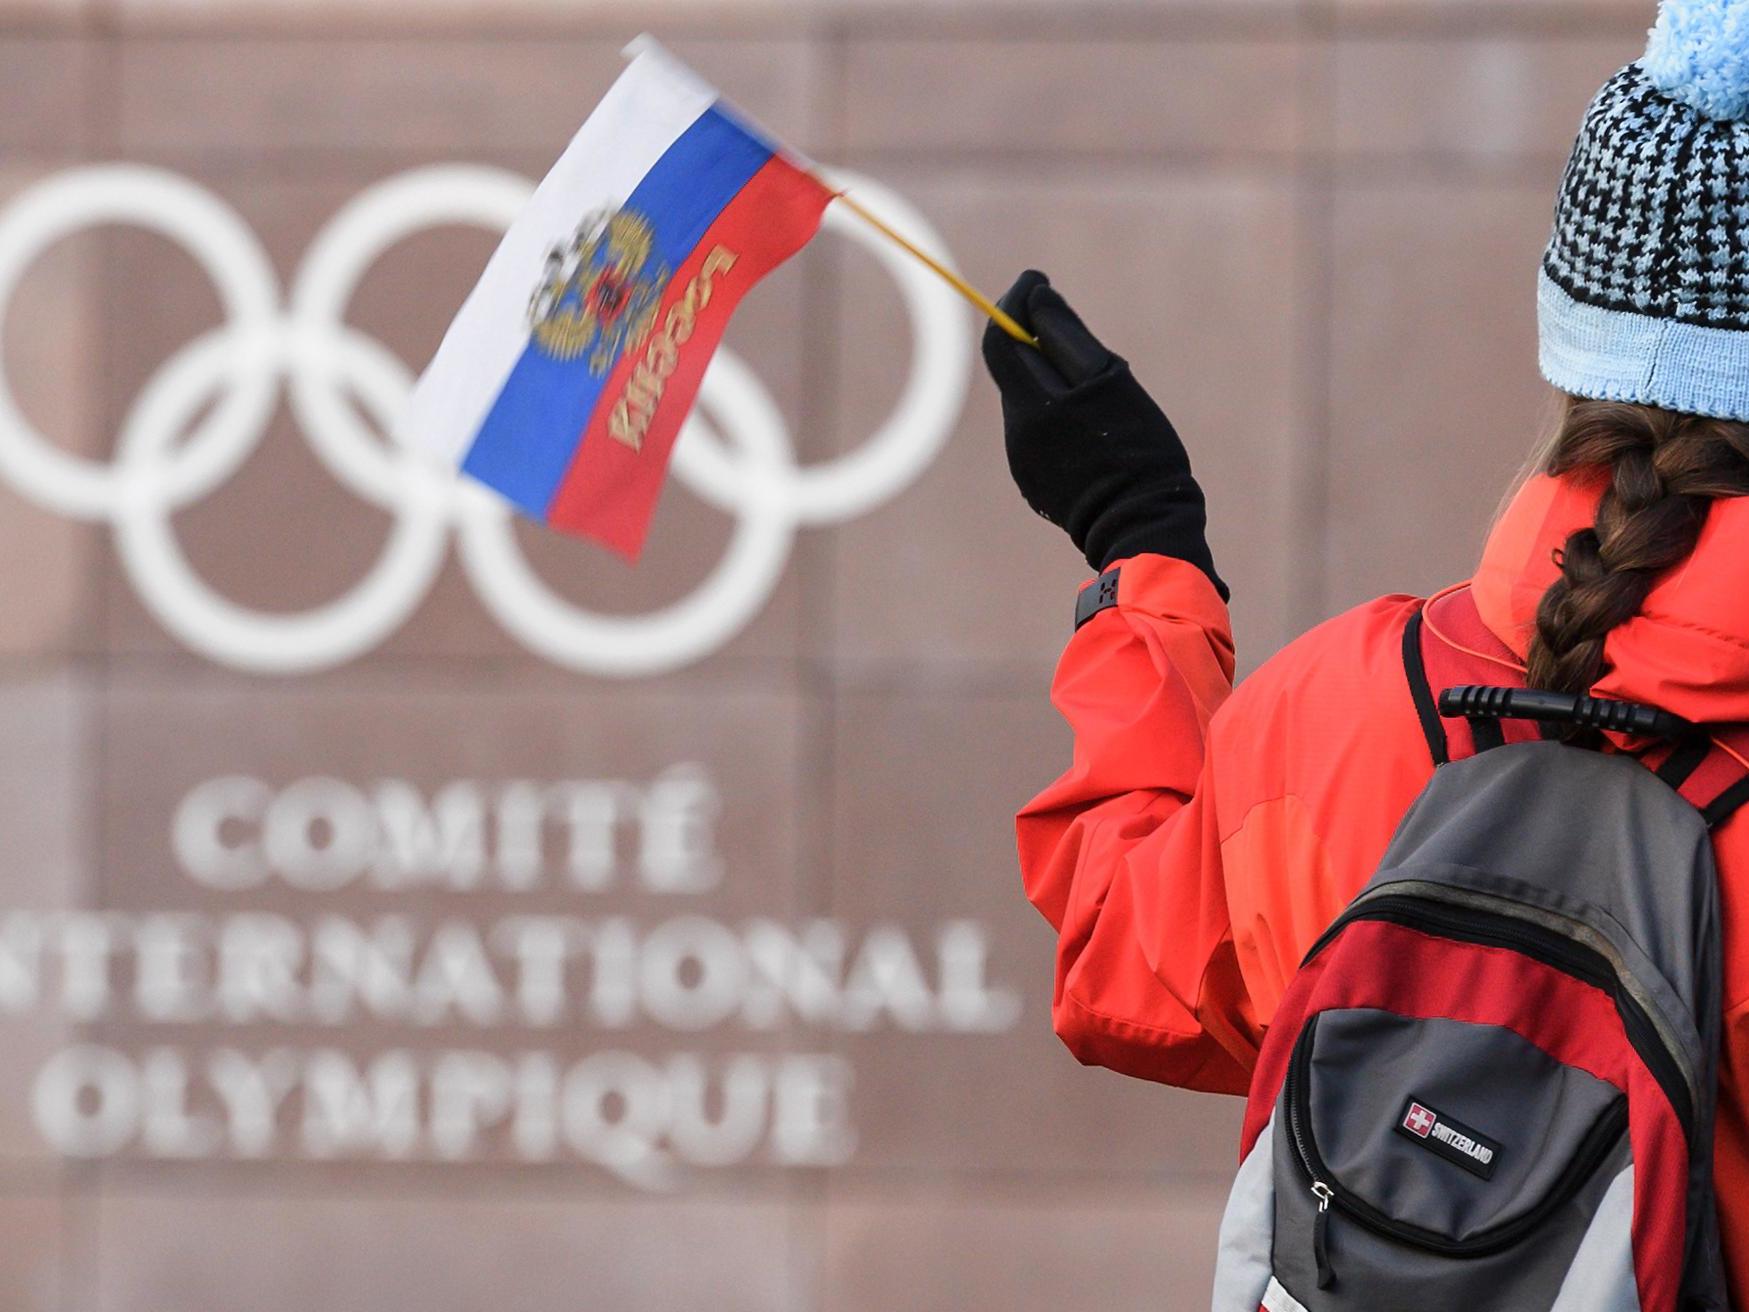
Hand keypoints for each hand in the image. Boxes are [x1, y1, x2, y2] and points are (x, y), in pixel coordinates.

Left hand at [982, 270, 1225, 598]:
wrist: (1142, 526)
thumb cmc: (1138, 451)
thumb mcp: (1112, 382)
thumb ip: (1069, 338)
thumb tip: (1036, 298)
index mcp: (1034, 402)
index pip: (1004, 337)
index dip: (1017, 302)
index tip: (1038, 280)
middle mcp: (1019, 430)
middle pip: (1013, 366)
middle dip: (1034, 339)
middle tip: (1061, 318)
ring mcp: (1023, 458)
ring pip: (1030, 398)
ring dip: (1051, 379)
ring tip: (1098, 392)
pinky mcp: (1033, 478)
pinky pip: (1038, 430)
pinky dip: (1058, 413)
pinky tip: (1093, 430)